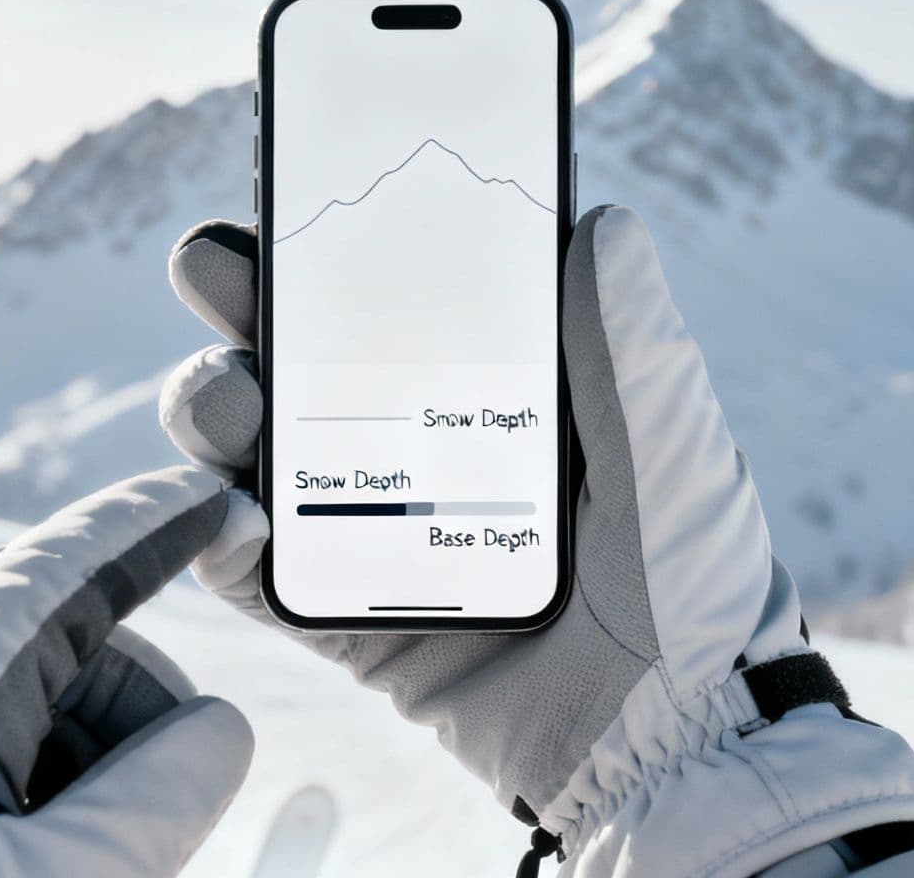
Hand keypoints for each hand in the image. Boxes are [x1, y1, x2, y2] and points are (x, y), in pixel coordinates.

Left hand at [0, 468, 251, 876]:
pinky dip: (11, 790)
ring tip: (67, 860)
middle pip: (56, 646)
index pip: (71, 562)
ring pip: (8, 703)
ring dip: (73, 767)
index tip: (224, 507)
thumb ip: (145, 807)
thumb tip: (222, 729)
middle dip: (131, 718)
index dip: (157, 525)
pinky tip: (7, 860)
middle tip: (161, 830)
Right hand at [161, 205, 913, 876]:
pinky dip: (228, 545)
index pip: (407, 288)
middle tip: (214, 262)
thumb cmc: (699, 584)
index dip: (344, 230)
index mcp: (500, 384)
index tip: (298, 169)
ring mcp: (380, 527)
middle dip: (247, 298)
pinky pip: (266, 576)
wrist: (681, 744)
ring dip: (222, 409)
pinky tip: (234, 519)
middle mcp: (424, 440)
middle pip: (308, 352)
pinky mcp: (354, 619)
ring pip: (266, 450)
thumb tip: (604, 218)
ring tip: (232, 402)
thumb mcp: (675, 451)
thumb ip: (632, 345)